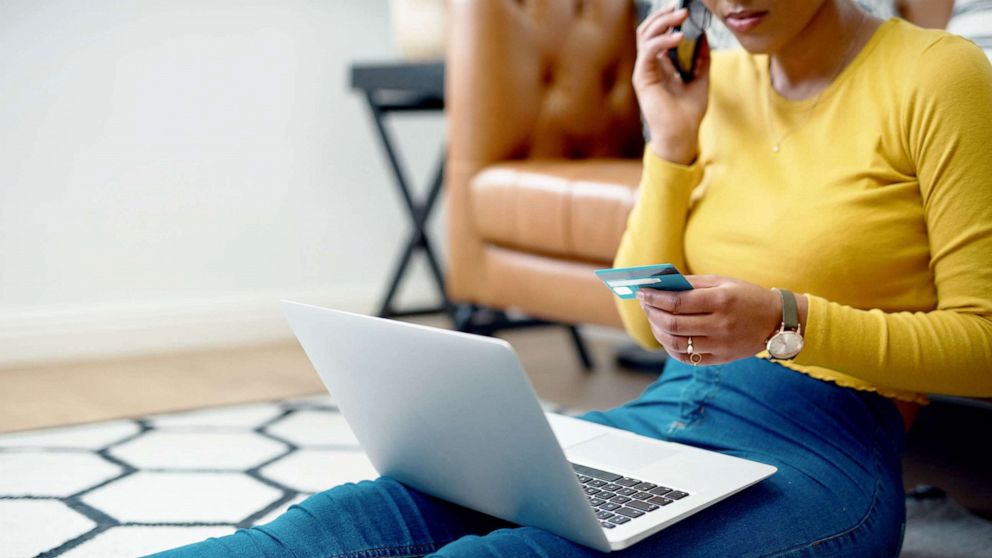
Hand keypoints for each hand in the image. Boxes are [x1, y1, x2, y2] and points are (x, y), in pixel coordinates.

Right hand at [633, 4, 710, 164]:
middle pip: (648, 30)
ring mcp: (644, 71)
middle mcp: (650, 65)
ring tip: (680, 18)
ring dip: (662, 23)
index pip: (658, 34)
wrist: (682, 135)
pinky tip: (677, 38)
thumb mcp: (701, 79)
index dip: (667, 18)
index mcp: (661, 64)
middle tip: (681, 9)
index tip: (682, 9)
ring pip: (645, 37)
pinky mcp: (642, 78)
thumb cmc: (688, 112)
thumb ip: (701, 58)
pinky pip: (648, 52)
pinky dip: (661, 42)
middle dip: (664, 16)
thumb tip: (704, 35)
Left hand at [636, 275, 781, 365]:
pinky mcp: (721, 358)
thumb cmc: (746, 296)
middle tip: (645, 304)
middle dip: (652, 313)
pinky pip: (688, 358)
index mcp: (721, 300)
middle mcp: (720, 325)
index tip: (642, 292)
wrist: (777, 320)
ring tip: (653, 319)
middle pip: (673, 324)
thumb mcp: (723, 282)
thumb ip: (692, 283)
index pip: (677, 302)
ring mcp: (720, 344)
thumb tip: (661, 284)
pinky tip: (666, 336)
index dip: (655, 298)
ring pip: (677, 343)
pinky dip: (671, 348)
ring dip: (658, 331)